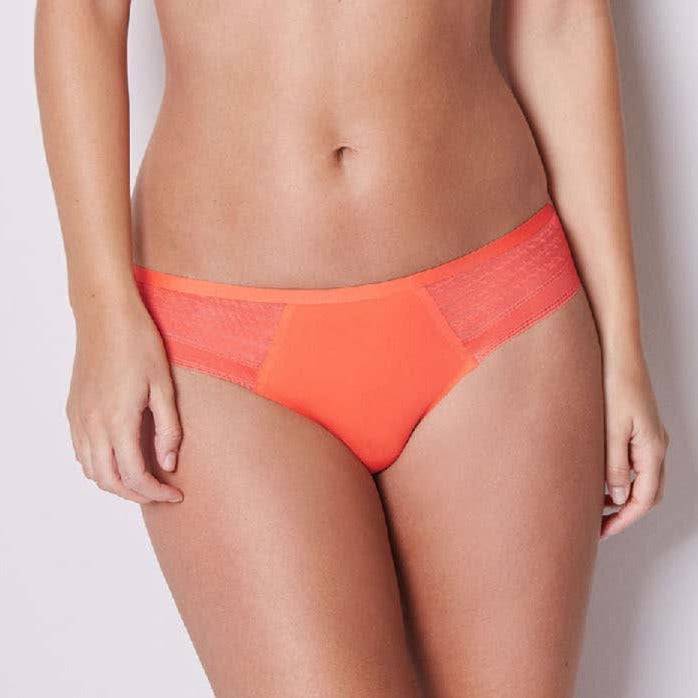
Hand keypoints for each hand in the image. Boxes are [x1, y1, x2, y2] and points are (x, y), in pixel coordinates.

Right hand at [66, 294, 183, 503]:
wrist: (105, 316)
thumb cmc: (140, 345)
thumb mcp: (164, 387)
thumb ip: (168, 429)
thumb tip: (169, 464)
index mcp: (118, 421)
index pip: (135, 476)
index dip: (156, 492)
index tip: (176, 494)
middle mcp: (93, 425)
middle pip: (109, 481)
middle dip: (137, 495)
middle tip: (161, 492)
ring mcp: (79, 418)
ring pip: (91, 470)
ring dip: (116, 483)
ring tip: (144, 480)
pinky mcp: (73, 410)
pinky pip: (81, 452)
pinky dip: (99, 467)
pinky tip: (120, 459)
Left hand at [601, 355, 667, 538]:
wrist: (617, 353)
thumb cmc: (614, 385)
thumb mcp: (611, 430)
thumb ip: (614, 466)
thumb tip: (616, 497)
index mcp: (652, 450)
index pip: (643, 499)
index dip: (623, 519)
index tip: (602, 532)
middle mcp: (655, 446)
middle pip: (645, 493)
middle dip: (622, 512)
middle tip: (596, 524)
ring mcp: (649, 437)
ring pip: (640, 478)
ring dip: (620, 494)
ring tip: (592, 504)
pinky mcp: (637, 427)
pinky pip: (633, 462)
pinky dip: (618, 476)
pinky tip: (596, 477)